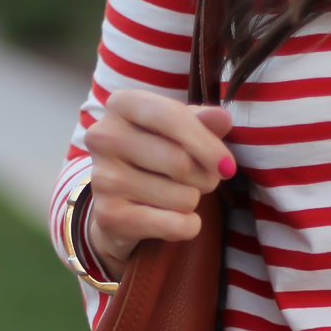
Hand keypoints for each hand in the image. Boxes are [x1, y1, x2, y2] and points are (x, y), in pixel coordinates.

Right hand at [82, 90, 235, 279]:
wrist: (119, 202)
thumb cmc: (156, 155)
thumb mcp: (180, 131)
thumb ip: (203, 122)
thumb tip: (222, 118)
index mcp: (123, 104)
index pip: (173, 117)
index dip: (208, 144)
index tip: (228, 167)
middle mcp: (104, 136)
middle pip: (180, 162)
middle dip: (205, 178)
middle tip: (200, 180)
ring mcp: (102, 178)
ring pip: (183, 197)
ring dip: (193, 201)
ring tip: (177, 196)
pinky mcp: (108, 215)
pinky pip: (175, 225)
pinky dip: (188, 226)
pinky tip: (174, 219)